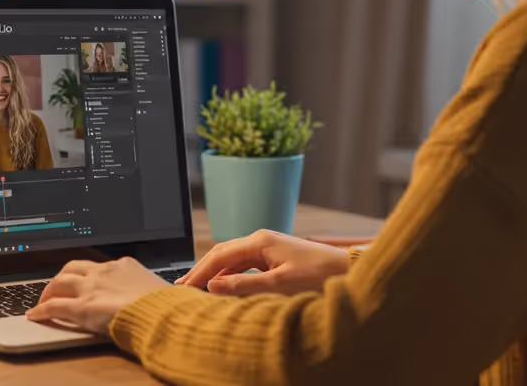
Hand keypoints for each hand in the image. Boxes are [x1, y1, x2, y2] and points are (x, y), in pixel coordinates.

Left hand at [26, 257, 169, 334]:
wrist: (162, 313)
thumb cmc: (165, 305)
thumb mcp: (158, 289)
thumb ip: (147, 290)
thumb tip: (155, 296)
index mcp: (124, 265)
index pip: (98, 265)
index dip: (88, 274)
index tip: (85, 280)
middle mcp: (104, 272)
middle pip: (73, 267)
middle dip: (62, 276)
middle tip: (57, 287)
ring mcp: (91, 288)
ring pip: (59, 282)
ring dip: (49, 290)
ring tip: (43, 299)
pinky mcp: (82, 307)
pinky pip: (54, 306)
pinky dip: (41, 310)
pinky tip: (35, 315)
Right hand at [179, 229, 350, 295]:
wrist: (344, 268)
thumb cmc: (316, 275)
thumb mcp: (278, 284)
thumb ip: (244, 285)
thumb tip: (213, 286)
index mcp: (259, 241)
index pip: (219, 256)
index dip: (199, 272)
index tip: (183, 288)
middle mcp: (260, 239)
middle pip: (221, 254)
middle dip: (201, 270)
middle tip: (181, 288)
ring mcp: (267, 247)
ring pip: (232, 259)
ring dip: (214, 273)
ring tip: (196, 288)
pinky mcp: (273, 256)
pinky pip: (244, 264)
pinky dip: (230, 275)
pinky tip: (223, 287)